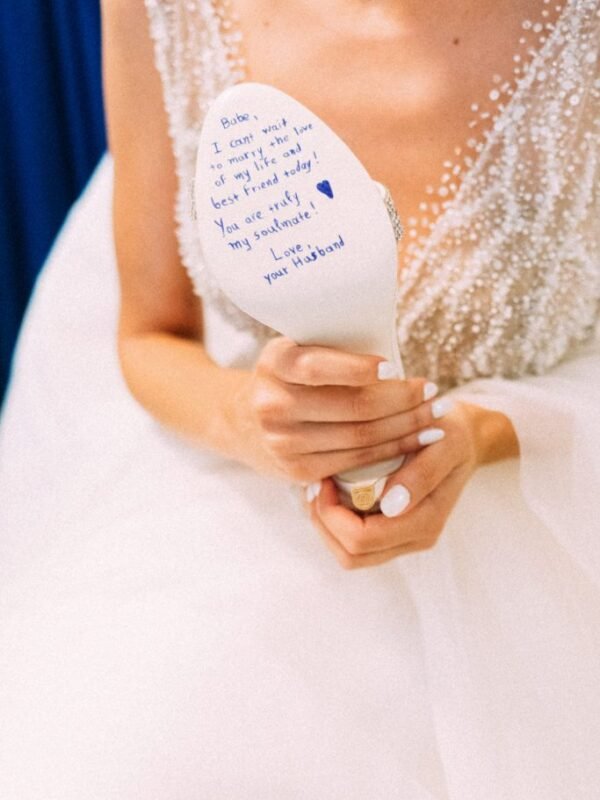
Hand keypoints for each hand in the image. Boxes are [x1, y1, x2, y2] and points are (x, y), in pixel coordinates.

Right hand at [223, 336, 451, 481]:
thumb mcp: (297, 350)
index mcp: (276, 363)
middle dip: (404, 401)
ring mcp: (283, 443)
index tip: (396, 367)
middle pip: (353, 407)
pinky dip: (392, 450)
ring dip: (407, 427)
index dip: (362, 369)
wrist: (243, 422)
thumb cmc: (288, 377)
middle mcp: (274, 404)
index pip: (320, 368)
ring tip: (435, 415)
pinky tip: (416, 440)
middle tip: (434, 391)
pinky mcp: (297, 471)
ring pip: (361, 437)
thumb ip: (333, 347)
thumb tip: (393, 341)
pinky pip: (355, 461)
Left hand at [303, 401, 518, 568]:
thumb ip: (423, 474)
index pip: (363, 538)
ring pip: (349, 555)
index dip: (333, 514)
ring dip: (326, 525)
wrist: (463, 436)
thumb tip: (392, 507)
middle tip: (314, 484)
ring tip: (319, 489)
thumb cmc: (450, 432)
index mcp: (426, 520)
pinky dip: (335, 523)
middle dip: (324, 522)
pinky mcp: (394, 533)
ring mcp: (404, 539)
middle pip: (351, 554)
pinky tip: (330, 492)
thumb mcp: (444, 442)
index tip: (323, 479)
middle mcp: (415, 538)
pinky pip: (354, 544)